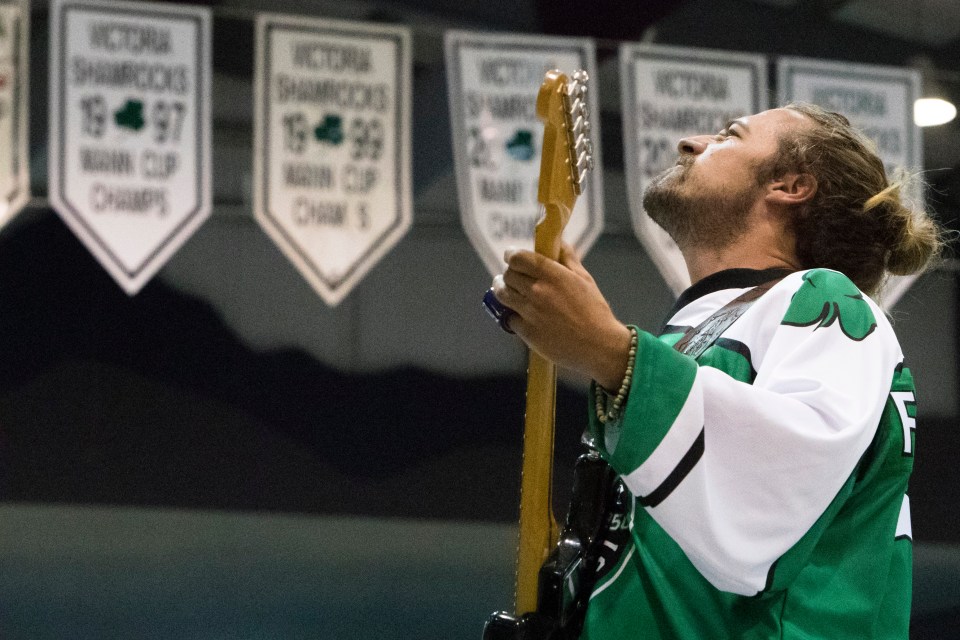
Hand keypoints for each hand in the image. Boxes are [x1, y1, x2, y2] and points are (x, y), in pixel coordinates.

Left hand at [492, 243, 633, 389]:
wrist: (599, 346)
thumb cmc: (595, 311)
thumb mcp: (585, 279)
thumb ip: (568, 258)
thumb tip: (557, 241)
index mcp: (553, 275)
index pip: (519, 258)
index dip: (512, 255)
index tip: (511, 256)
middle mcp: (538, 291)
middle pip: (508, 275)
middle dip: (509, 273)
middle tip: (514, 276)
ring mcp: (530, 312)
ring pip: (502, 294)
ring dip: (502, 290)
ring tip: (507, 291)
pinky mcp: (527, 332)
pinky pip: (509, 317)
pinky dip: (512, 314)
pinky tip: (519, 314)